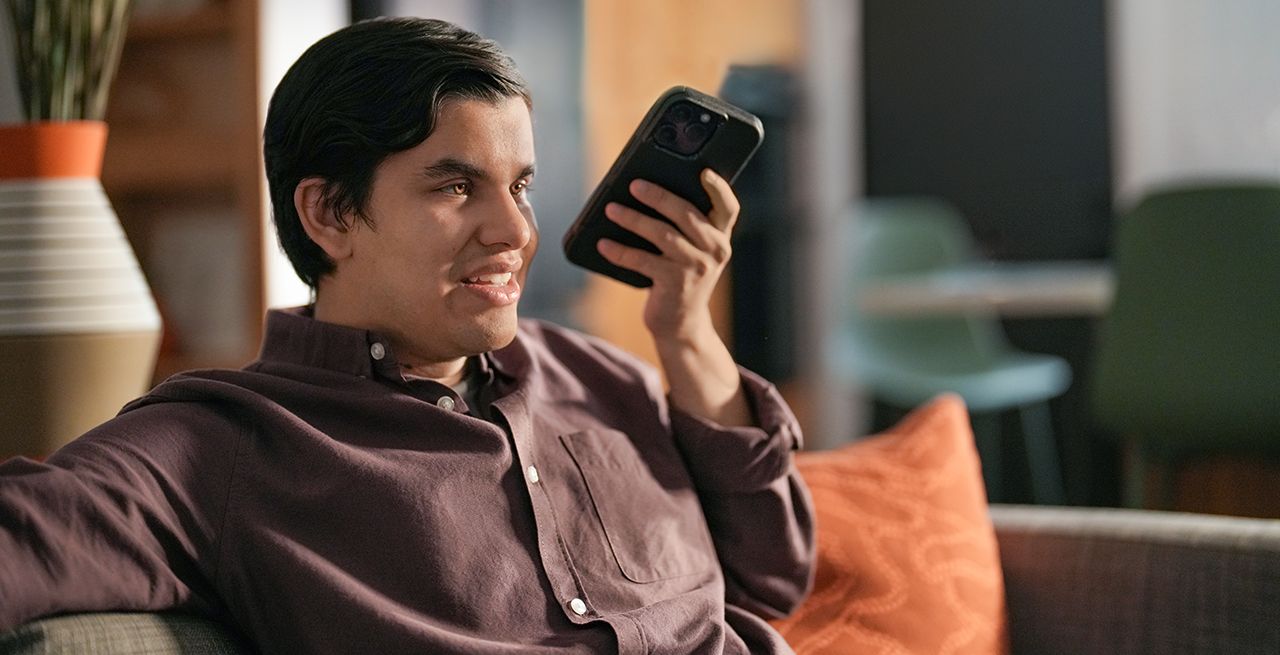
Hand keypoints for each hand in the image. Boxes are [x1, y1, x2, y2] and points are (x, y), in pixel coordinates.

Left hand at [596, 169, 751, 426]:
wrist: (681, 324)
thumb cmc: (681, 276)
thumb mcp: (691, 251)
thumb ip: (683, 226)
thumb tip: (644, 191)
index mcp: (720, 237)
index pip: (728, 208)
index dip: (719, 188)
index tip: (704, 171)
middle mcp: (714, 252)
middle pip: (687, 214)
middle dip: (659, 196)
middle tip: (634, 185)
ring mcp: (696, 269)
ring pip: (663, 235)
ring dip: (633, 220)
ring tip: (611, 209)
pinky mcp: (675, 285)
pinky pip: (643, 261)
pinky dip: (620, 252)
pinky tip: (603, 245)